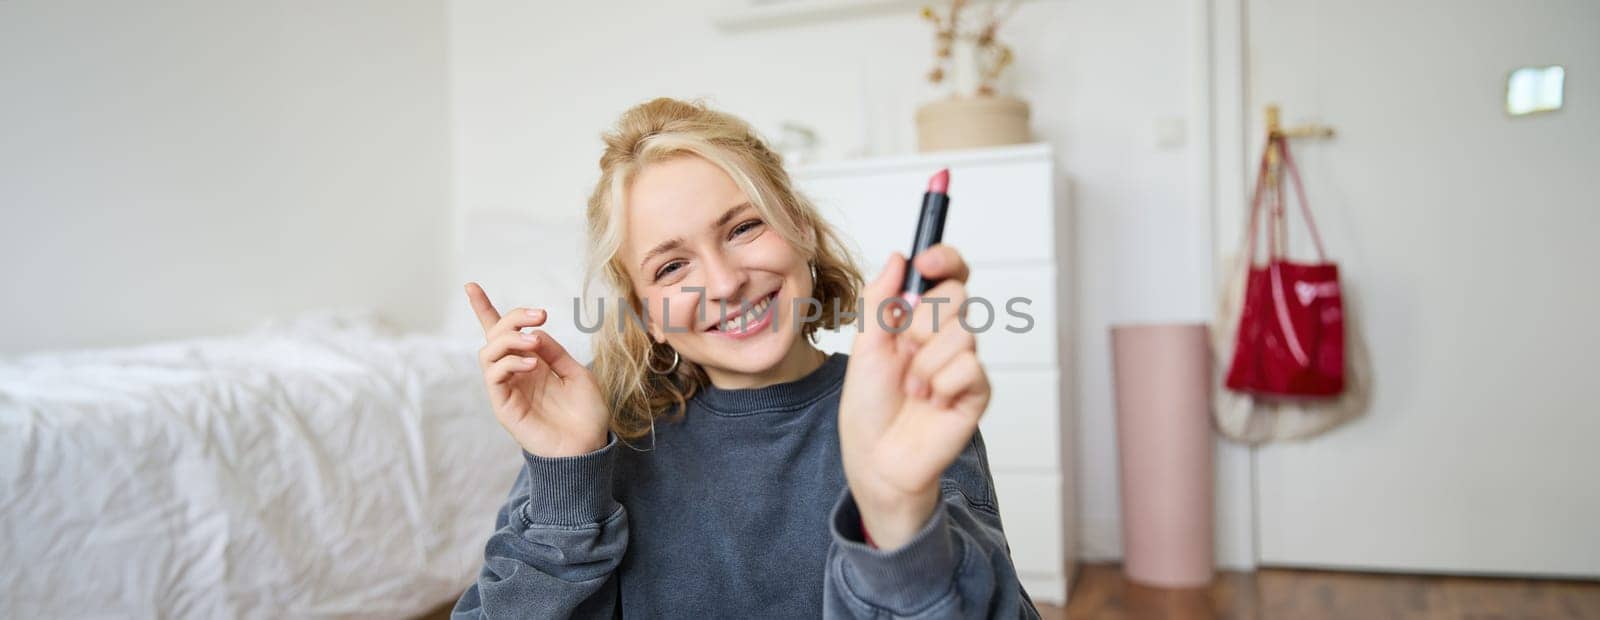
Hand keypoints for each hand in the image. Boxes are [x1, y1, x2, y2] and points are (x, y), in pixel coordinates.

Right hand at [466, 282, 610, 457]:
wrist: (589, 447)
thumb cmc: (586, 413)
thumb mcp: (576, 373)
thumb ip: (555, 351)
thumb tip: (534, 333)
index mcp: (530, 363)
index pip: (502, 333)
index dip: (484, 309)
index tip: (471, 286)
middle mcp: (515, 373)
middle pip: (495, 335)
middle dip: (512, 318)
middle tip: (541, 316)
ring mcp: (507, 389)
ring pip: (488, 353)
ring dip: (510, 340)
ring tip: (536, 343)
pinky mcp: (504, 406)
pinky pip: (494, 376)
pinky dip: (510, 362)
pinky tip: (533, 364)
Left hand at [838, 245, 991, 549]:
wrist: (876, 455)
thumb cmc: (869, 404)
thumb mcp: (865, 344)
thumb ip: (880, 298)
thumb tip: (900, 257)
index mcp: (919, 318)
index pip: (947, 274)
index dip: (944, 259)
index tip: (925, 263)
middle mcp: (946, 335)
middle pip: (958, 295)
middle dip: (923, 323)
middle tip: (905, 351)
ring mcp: (964, 362)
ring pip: (962, 333)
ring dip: (926, 363)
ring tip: (912, 388)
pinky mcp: (977, 391)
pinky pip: (969, 367)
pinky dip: (941, 384)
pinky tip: (930, 402)